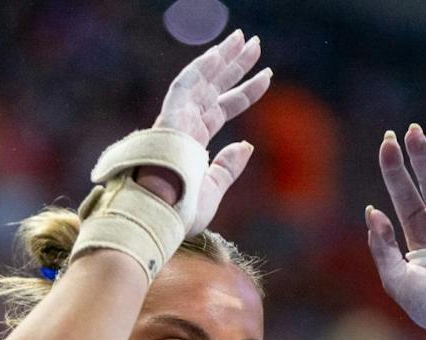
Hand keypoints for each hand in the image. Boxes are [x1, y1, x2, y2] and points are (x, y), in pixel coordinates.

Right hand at [148, 29, 270, 230]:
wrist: (157, 215)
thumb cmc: (180, 211)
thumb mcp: (212, 191)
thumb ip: (228, 168)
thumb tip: (247, 145)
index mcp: (194, 143)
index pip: (223, 109)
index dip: (245, 92)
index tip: (267, 76)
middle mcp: (185, 126)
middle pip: (214, 88)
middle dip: (235, 66)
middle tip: (255, 45)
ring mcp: (177, 120)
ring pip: (202, 80)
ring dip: (223, 58)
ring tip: (245, 39)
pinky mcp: (170, 117)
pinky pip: (186, 84)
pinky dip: (202, 68)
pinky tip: (220, 53)